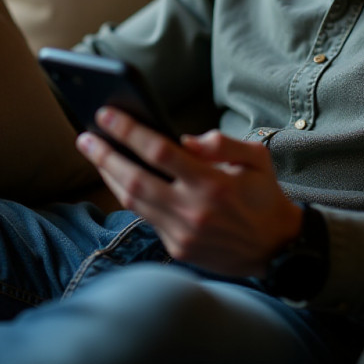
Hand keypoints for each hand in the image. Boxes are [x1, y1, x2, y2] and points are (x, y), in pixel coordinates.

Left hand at [77, 107, 302, 277]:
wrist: (277, 248)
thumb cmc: (264, 196)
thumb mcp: (256, 158)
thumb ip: (222, 143)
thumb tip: (184, 139)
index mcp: (212, 183)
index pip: (160, 152)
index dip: (129, 131)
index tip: (107, 115)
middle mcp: (193, 210)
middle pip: (134, 179)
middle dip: (105, 156)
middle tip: (85, 137)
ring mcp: (182, 233)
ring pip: (133, 202)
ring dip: (110, 176)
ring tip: (96, 154)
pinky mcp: (178, 248)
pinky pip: (146, 218)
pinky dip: (130, 197)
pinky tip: (121, 179)